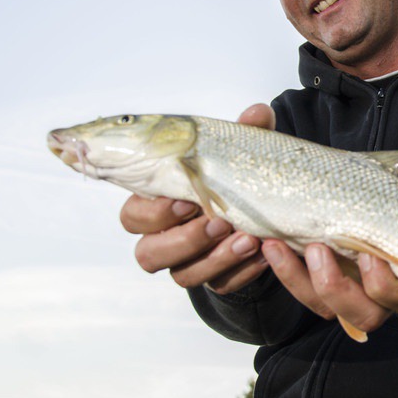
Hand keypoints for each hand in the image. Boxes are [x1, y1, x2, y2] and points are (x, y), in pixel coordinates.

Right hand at [120, 104, 273, 294]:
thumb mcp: (238, 155)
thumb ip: (246, 134)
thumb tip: (259, 112)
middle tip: (219, 222)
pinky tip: (264, 254)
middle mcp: (163, 240)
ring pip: (183, 276)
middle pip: (149, 254)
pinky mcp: (215, 281)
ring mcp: (187, 263)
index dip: (155, 213)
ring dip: (216, 259)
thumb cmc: (232, 180)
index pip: (133, 216)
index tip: (186, 200)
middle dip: (184, 240)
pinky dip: (242, 272)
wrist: (258, 215)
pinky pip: (221, 285)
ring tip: (249, 239)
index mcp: (155, 205)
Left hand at [262, 151, 397, 333]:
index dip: (386, 285)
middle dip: (339, 288)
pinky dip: (285, 271)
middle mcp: (384, 296)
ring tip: (279, 245)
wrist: (381, 195)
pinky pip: (304, 292)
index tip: (369, 254)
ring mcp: (352, 293)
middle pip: (366, 315)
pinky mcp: (323, 285)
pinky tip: (271, 244)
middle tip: (319, 248)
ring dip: (301, 281)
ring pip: (327, 309)